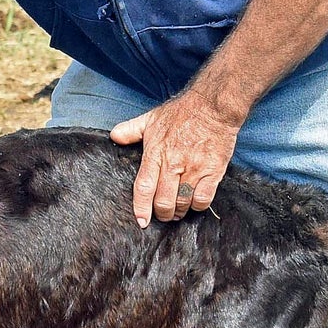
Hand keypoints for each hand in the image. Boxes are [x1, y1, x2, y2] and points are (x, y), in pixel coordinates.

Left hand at [111, 90, 244, 227]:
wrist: (213, 106)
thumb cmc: (182, 113)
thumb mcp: (152, 118)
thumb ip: (131, 130)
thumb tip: (114, 136)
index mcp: (156, 153)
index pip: (144, 187)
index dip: (141, 208)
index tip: (141, 221)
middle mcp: (174, 164)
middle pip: (164, 201)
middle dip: (162, 214)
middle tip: (163, 214)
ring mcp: (194, 169)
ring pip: (182, 203)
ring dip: (179, 212)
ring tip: (177, 211)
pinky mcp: (213, 171)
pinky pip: (203, 199)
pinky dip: (197, 206)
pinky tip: (194, 202)